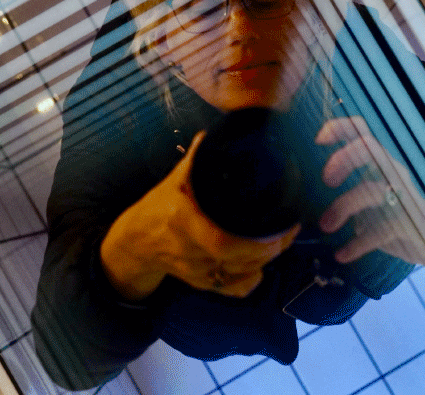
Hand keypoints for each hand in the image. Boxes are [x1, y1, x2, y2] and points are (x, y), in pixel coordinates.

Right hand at [101, 131, 300, 298]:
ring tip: (282, 239)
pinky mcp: (201, 284)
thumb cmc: (157, 206)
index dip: (258, 240)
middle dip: (272, 248)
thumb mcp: (175, 179)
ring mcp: (197, 272)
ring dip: (266, 260)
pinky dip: (251, 281)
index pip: (224, 241)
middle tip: (290, 228)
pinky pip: (233, 290)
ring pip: (241, 274)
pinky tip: (261, 265)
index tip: (282, 223)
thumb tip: (215, 133)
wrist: (134, 242)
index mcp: (184, 222)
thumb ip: (198, 158)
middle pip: (240, 260)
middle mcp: (191, 251)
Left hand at [316, 116, 424, 265]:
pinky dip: (357, 244)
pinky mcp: (412, 224)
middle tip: (326, 180)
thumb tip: (310, 198)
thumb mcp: (377, 197)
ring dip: (343, 207)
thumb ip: (352, 191)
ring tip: (325, 226)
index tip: (319, 140)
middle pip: (368, 150)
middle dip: (343, 159)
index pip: (363, 132)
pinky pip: (380, 231)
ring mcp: (405, 197)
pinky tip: (342, 254)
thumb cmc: (402, 214)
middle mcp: (394, 173)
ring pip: (371, 190)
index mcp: (383, 164)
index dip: (340, 129)